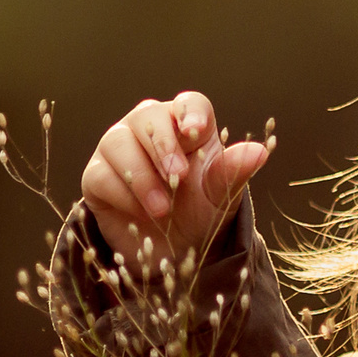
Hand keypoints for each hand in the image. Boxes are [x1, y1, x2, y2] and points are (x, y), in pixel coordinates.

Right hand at [80, 91, 271, 268]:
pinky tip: (140, 215)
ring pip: (117, 142)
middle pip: (148, 116)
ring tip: (161, 209)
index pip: (187, 104)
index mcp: (185, 126)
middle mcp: (149, 129)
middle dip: (163, 147)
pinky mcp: (97, 176)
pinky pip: (100, 174)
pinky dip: (121, 195)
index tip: (195, 132)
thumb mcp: (220, 196)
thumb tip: (260, 151)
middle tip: (178, 178)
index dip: (190, 113)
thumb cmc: (199, 213)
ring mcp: (118, 149)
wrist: (171, 252)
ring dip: (141, 176)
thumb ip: (233, 172)